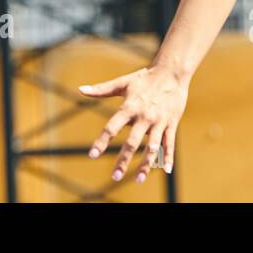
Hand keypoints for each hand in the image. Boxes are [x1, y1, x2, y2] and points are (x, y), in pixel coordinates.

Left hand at [79, 64, 187, 183]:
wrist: (171, 72)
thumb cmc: (144, 78)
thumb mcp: (123, 83)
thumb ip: (102, 89)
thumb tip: (81, 89)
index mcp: (129, 107)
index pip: (112, 127)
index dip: (101, 142)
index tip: (93, 155)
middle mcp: (143, 116)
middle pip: (132, 142)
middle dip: (123, 160)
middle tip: (115, 176)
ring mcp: (158, 122)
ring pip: (152, 147)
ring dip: (145, 164)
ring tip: (138, 180)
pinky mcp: (171, 124)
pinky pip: (169, 143)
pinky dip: (168, 157)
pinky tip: (166, 170)